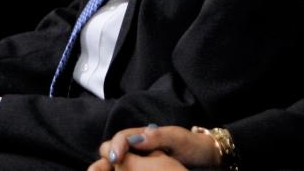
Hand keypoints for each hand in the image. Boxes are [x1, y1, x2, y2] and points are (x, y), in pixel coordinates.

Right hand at [91, 126, 220, 169]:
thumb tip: (139, 137)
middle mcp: (137, 147)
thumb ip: (159, 137)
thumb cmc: (192, 146)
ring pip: (117, 163)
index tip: (115, 159)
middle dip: (105, 159)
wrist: (205, 157)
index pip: (122, 138)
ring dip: (108, 168)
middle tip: (98, 170)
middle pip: (113, 150)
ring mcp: (139, 160)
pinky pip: (126, 170)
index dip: (116, 147)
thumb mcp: (178, 139)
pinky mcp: (141, 169)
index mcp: (144, 135)